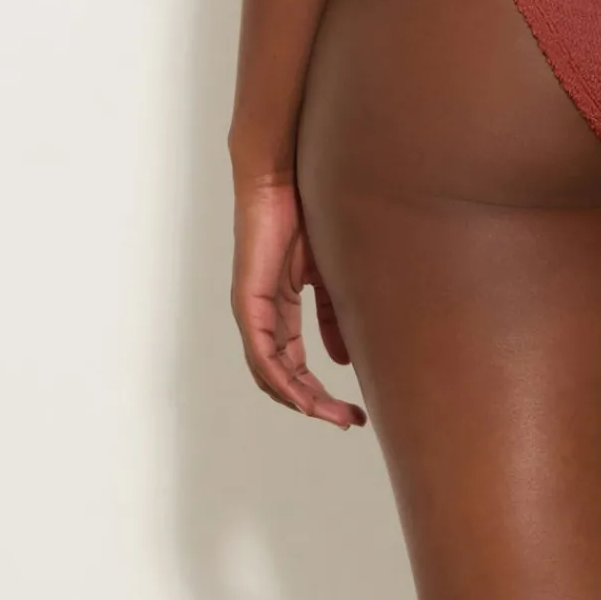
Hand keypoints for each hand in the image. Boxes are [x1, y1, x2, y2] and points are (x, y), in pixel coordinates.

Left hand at [231, 176, 365, 427]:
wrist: (284, 178)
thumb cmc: (307, 214)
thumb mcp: (330, 272)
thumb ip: (335, 313)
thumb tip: (344, 358)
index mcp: (279, 309)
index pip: (295, 364)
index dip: (321, 391)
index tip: (351, 410)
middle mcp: (262, 316)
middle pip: (284, 377)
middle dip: (316, 403)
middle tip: (348, 421)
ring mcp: (253, 311)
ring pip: (271, 373)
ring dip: (301, 398)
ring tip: (332, 414)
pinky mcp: (250, 301)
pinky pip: (263, 352)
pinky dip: (282, 377)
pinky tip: (303, 394)